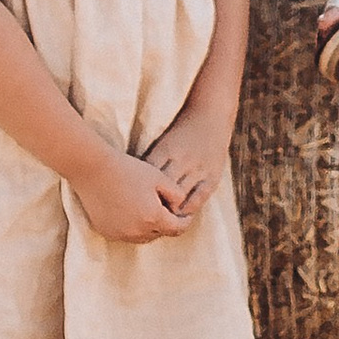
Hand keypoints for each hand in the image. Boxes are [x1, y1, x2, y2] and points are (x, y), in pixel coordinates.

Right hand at [76, 147, 194, 244]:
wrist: (93, 170)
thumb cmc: (128, 169)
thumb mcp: (159, 177)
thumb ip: (176, 194)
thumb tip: (181, 206)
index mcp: (153, 218)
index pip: (177, 229)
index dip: (185, 221)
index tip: (186, 214)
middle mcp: (137, 232)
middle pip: (159, 234)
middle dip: (166, 223)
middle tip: (165, 207)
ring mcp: (120, 234)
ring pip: (143, 236)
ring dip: (148, 227)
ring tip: (147, 207)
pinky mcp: (107, 232)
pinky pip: (126, 234)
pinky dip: (132, 227)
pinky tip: (129, 210)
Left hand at [141, 99, 230, 219]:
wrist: (211, 116)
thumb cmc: (180, 131)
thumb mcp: (162, 143)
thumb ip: (148, 162)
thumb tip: (126, 180)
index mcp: (166, 149)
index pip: (147, 177)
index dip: (138, 195)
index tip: (131, 206)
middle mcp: (182, 160)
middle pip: (163, 190)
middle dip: (153, 207)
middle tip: (143, 221)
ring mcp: (198, 169)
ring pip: (181, 197)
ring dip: (170, 211)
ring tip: (161, 222)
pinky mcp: (212, 176)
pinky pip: (199, 197)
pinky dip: (189, 208)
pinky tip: (182, 214)